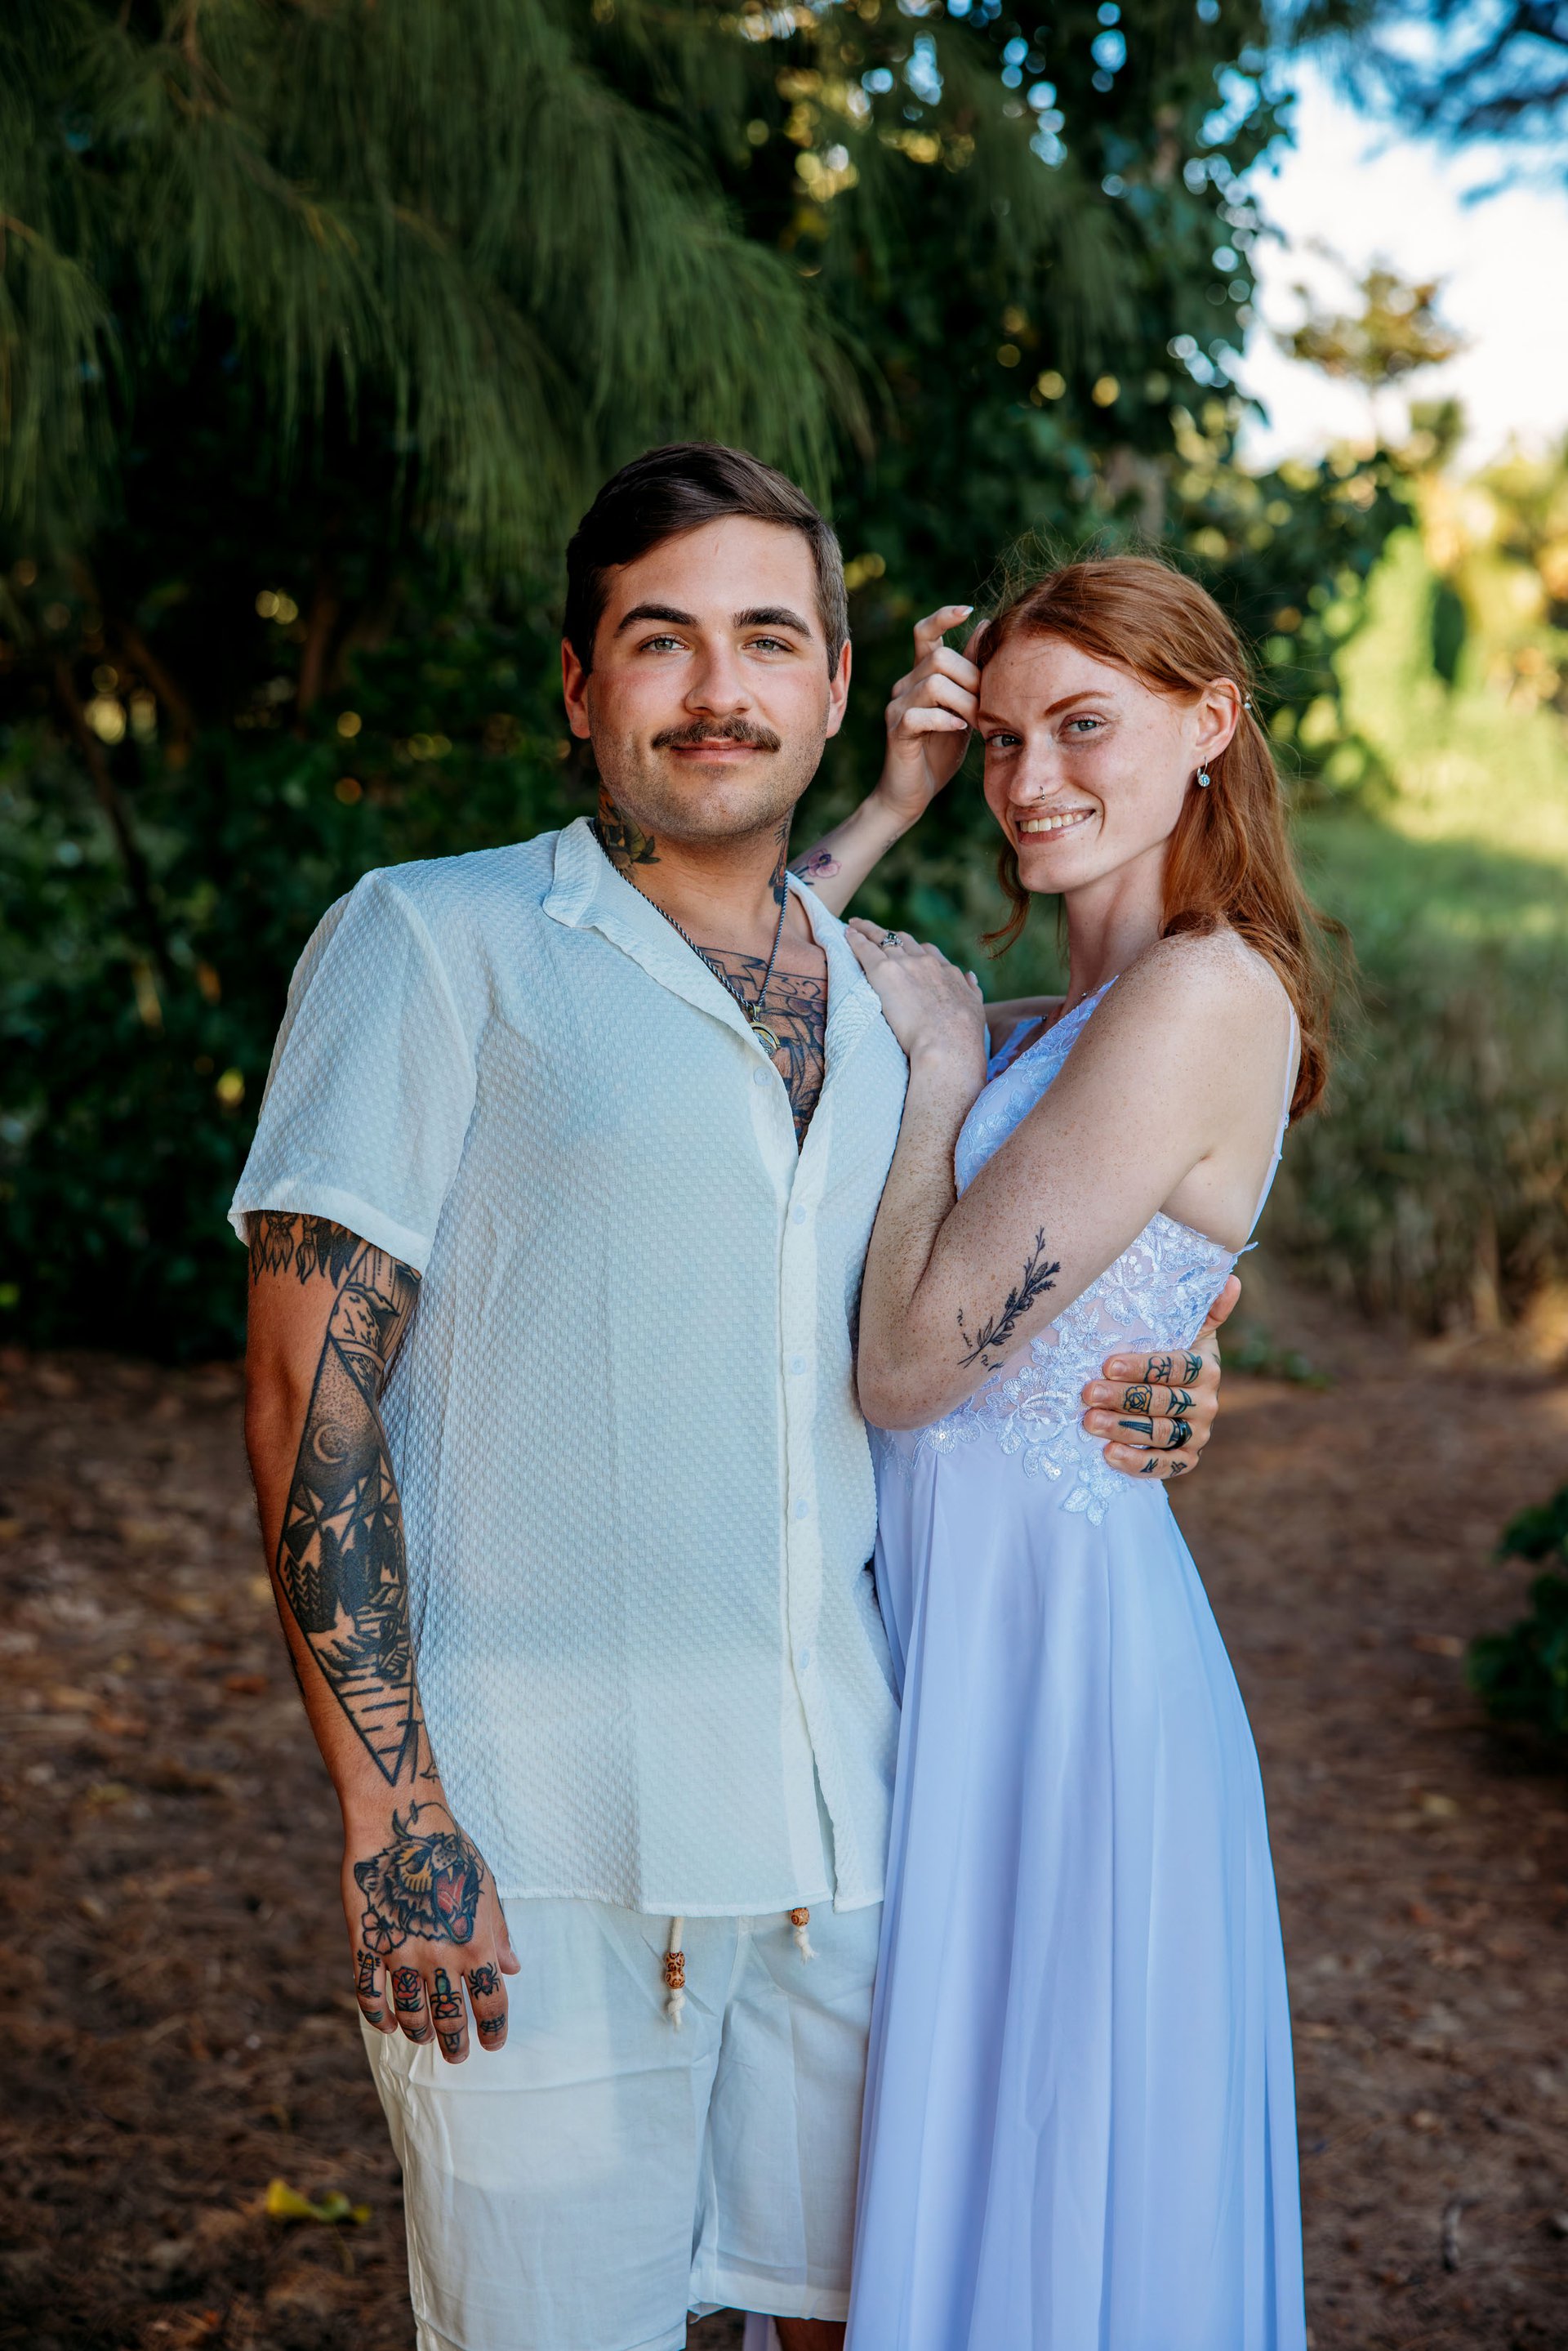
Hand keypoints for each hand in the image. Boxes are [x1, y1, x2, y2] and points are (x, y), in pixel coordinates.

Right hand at [344, 1796, 519, 2061]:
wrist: (399, 1823)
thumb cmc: (449, 1851)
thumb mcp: (485, 1887)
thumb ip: (498, 1931)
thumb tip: (513, 1968)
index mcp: (476, 1943)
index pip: (491, 2003)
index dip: (493, 2030)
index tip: (492, 2044)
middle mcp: (440, 1956)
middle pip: (450, 2018)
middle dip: (456, 2044)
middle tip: (457, 2056)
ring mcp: (401, 1953)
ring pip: (410, 2014)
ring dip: (419, 2033)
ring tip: (424, 2038)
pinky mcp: (368, 1945)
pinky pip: (369, 1994)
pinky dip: (378, 2016)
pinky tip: (386, 2023)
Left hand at [846, 920, 988, 1075]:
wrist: (947, 1043)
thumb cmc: (963, 1035)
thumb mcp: (976, 1008)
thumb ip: (971, 990)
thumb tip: (969, 977)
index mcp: (947, 972)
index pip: (928, 952)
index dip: (914, 949)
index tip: (906, 949)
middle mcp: (926, 963)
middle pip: (904, 940)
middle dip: (890, 935)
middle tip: (877, 932)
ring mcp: (905, 964)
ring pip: (883, 938)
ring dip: (868, 931)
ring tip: (855, 926)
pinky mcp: (884, 971)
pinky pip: (866, 948)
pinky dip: (856, 938)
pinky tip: (848, 933)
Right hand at [875, 606, 981, 828]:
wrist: (914, 792)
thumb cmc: (941, 748)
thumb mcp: (963, 705)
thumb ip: (970, 669)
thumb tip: (983, 626)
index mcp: (921, 675)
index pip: (924, 632)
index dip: (943, 617)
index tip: (967, 611)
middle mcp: (905, 685)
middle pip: (939, 658)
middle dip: (970, 678)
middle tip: (986, 706)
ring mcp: (897, 707)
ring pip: (933, 684)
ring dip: (963, 702)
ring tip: (975, 722)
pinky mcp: (896, 731)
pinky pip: (919, 714)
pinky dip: (945, 720)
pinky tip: (960, 729)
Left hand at [1081, 1274, 1240, 1481]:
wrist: (1176, 1398)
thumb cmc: (1171, 1355)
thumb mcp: (1188, 1331)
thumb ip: (1205, 1309)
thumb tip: (1232, 1280)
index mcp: (1207, 1369)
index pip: (1176, 1368)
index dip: (1143, 1367)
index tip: (1108, 1364)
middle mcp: (1208, 1403)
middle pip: (1164, 1402)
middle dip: (1123, 1398)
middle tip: (1087, 1394)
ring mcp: (1198, 1433)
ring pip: (1161, 1433)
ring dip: (1123, 1429)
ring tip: (1089, 1421)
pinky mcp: (1187, 1459)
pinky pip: (1166, 1466)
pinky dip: (1137, 1463)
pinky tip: (1108, 1454)